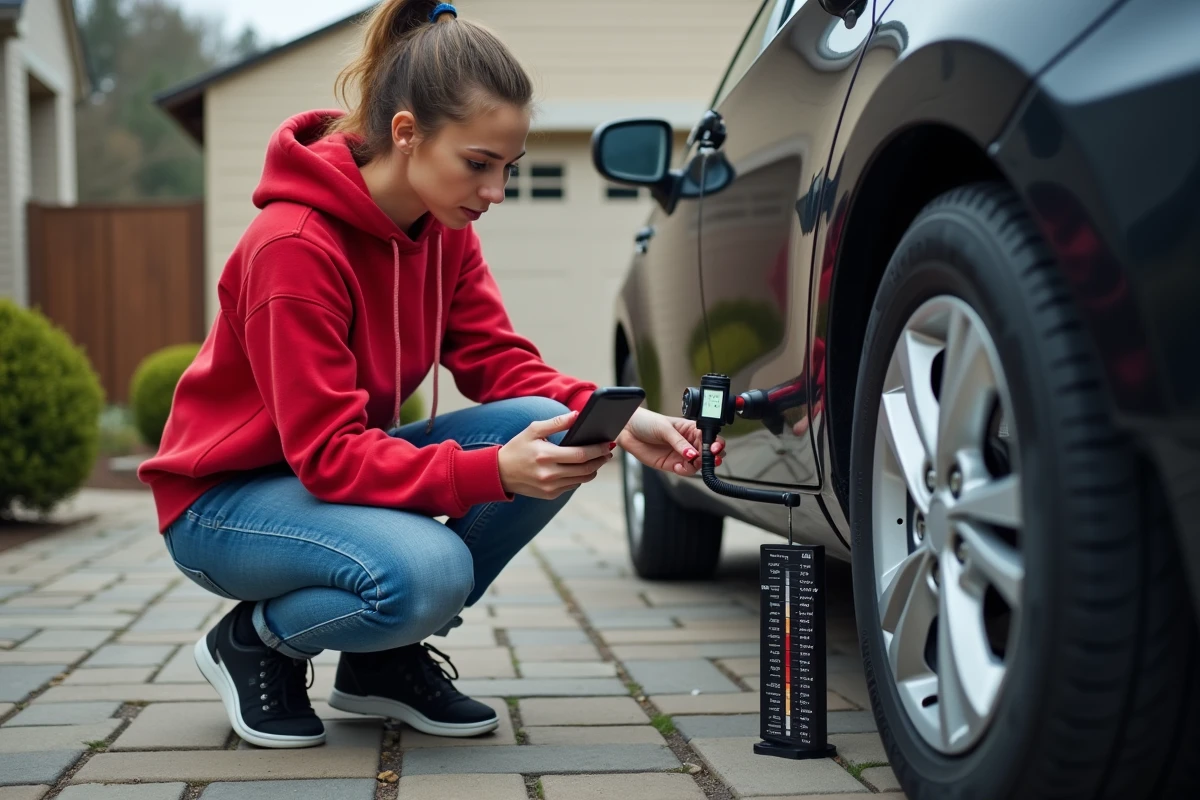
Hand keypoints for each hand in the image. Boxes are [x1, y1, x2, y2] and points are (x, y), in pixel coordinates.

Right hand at [498, 410, 614, 498]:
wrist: (499, 473)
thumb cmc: (517, 448)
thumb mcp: (533, 430)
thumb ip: (556, 423)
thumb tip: (577, 415)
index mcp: (546, 456)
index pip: (581, 454)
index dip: (598, 449)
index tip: (608, 443)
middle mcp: (549, 474)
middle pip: (586, 469)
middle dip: (601, 460)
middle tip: (608, 452)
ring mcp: (550, 487)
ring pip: (582, 480)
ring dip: (594, 469)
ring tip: (599, 459)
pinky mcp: (550, 495)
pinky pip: (573, 486)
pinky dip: (581, 477)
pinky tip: (582, 468)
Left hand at [617, 407, 725, 476]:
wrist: (628, 430)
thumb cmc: (647, 422)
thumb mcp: (665, 429)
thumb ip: (679, 442)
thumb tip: (692, 453)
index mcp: (690, 429)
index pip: (708, 437)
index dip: (715, 443)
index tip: (715, 448)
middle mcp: (688, 442)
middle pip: (707, 452)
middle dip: (712, 456)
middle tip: (712, 458)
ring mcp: (681, 454)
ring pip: (698, 464)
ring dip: (699, 465)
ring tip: (692, 462)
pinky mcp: (672, 464)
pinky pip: (685, 470)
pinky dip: (685, 471)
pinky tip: (678, 466)